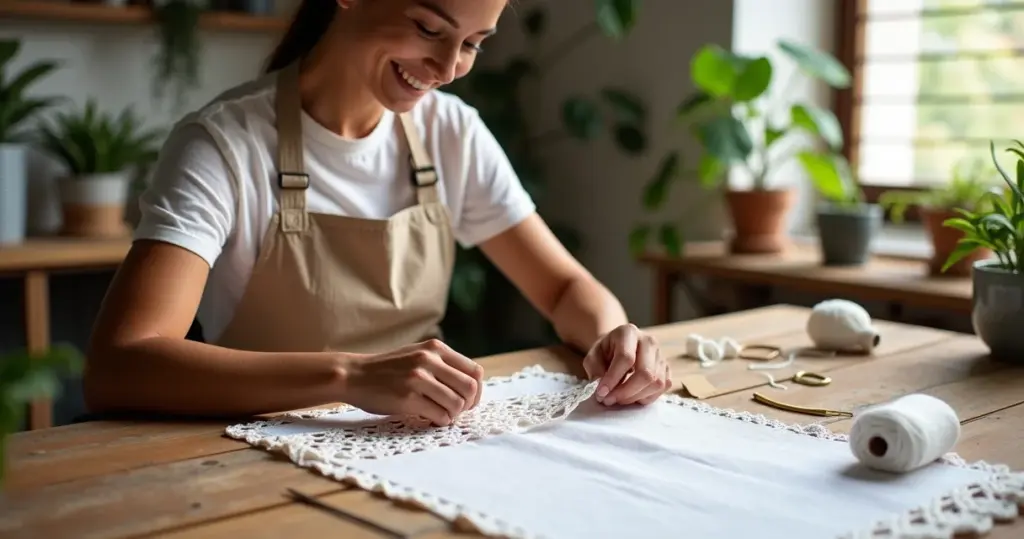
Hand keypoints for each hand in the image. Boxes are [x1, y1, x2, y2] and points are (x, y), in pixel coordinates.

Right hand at [338, 339, 483, 425]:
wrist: (354, 375)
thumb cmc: (388, 370)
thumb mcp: (417, 355)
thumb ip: (442, 364)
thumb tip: (472, 386)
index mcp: (435, 348)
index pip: (475, 371)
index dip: (476, 390)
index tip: (467, 400)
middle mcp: (429, 359)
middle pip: (470, 388)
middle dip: (468, 405)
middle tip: (456, 411)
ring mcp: (418, 378)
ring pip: (456, 404)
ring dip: (453, 415)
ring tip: (441, 415)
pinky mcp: (407, 398)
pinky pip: (439, 415)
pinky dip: (440, 422)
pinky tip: (430, 420)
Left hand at [582, 323, 670, 406]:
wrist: (618, 347)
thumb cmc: (605, 352)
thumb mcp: (592, 356)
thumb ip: (595, 370)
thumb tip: (604, 389)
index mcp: (628, 332)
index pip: (626, 358)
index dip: (613, 379)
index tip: (601, 393)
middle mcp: (649, 341)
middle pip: (645, 373)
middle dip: (626, 392)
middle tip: (609, 400)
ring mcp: (660, 355)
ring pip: (656, 383)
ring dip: (635, 397)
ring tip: (619, 399)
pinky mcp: (666, 368)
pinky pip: (662, 388)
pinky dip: (646, 398)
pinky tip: (632, 396)